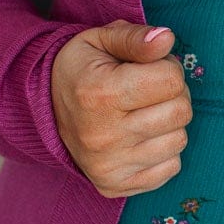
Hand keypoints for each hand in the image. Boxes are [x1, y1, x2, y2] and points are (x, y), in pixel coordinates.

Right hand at [49, 20, 191, 197]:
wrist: (43, 110)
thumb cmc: (80, 70)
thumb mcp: (101, 40)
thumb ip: (136, 38)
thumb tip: (167, 39)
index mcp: (100, 94)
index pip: (172, 80)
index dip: (167, 67)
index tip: (146, 68)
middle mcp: (103, 136)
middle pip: (180, 111)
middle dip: (172, 94)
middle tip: (148, 90)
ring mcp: (109, 166)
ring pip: (179, 140)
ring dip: (169, 123)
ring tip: (142, 112)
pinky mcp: (115, 186)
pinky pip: (171, 167)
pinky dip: (163, 150)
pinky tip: (139, 137)